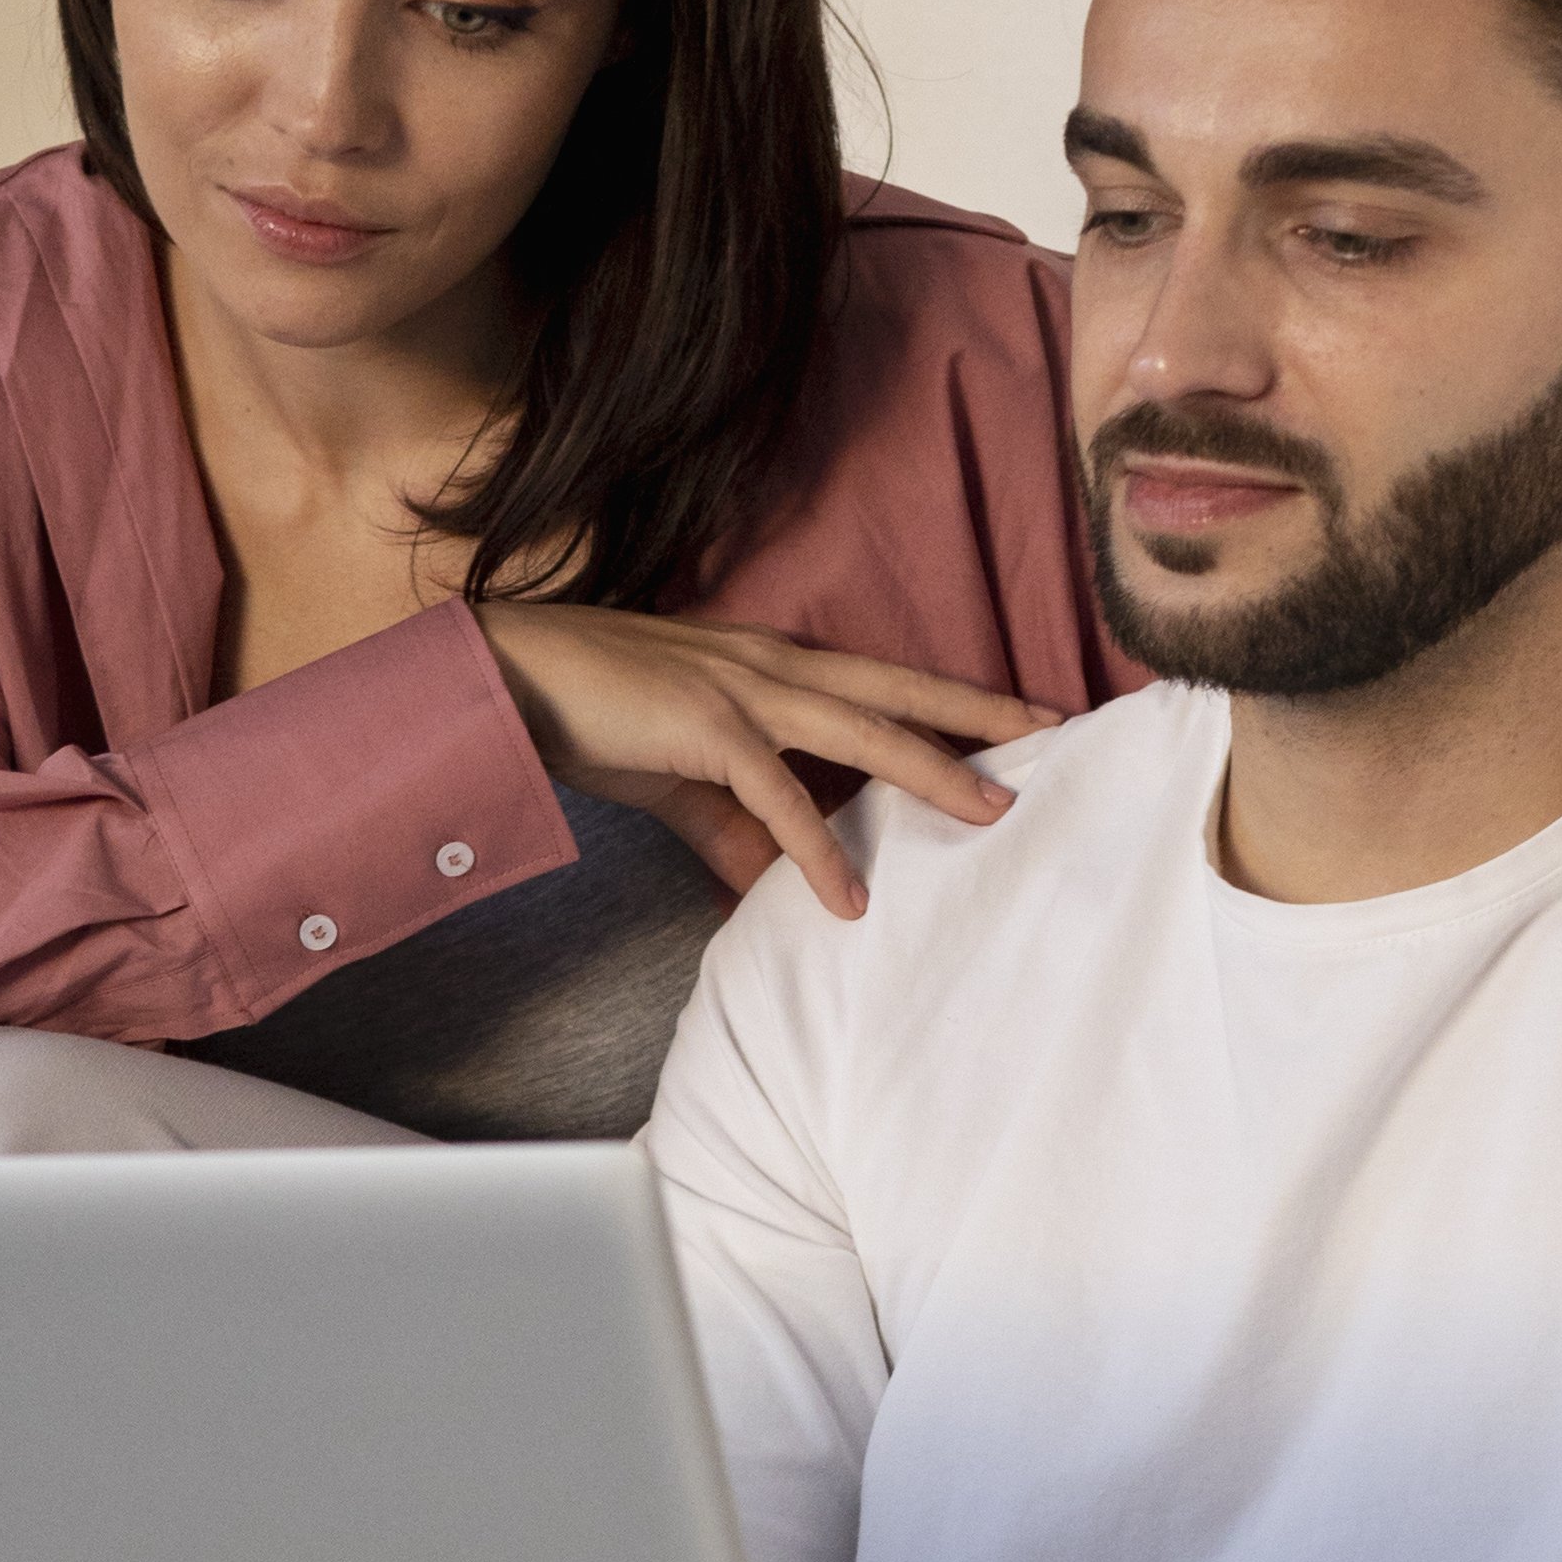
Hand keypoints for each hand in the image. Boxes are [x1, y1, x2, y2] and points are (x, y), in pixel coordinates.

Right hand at [474, 603, 1068, 918]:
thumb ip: (730, 825)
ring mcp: (740, 691)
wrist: (510, 674)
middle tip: (1051, 734)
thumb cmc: (592, 711)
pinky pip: (777, 795)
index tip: (1015, 717)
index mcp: (768, 664)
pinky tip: (846, 897)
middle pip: (897, 689)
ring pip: (861, 730)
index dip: (948, 697)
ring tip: (991, 811)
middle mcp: (770, 665)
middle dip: (977, 712)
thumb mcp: (678, 775)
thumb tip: (767, 882)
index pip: (879, 681)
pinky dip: (815, 849)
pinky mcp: (704, 729)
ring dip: (930, 771)